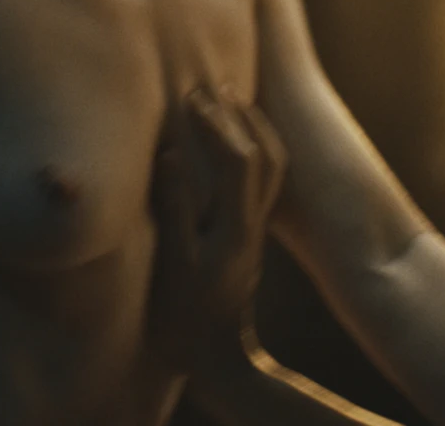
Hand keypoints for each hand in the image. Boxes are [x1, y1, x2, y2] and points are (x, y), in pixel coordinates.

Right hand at [145, 87, 286, 370]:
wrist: (215, 360)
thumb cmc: (184, 316)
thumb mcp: (173, 262)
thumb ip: (173, 206)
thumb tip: (174, 152)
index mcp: (235, 227)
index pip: (238, 158)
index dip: (216, 124)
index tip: (190, 97)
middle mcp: (253, 223)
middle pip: (262, 154)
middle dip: (237, 115)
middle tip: (210, 84)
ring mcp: (255, 230)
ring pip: (271, 166)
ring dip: (252, 128)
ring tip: (232, 99)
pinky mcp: (250, 235)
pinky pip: (262, 180)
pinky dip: (252, 150)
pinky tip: (234, 143)